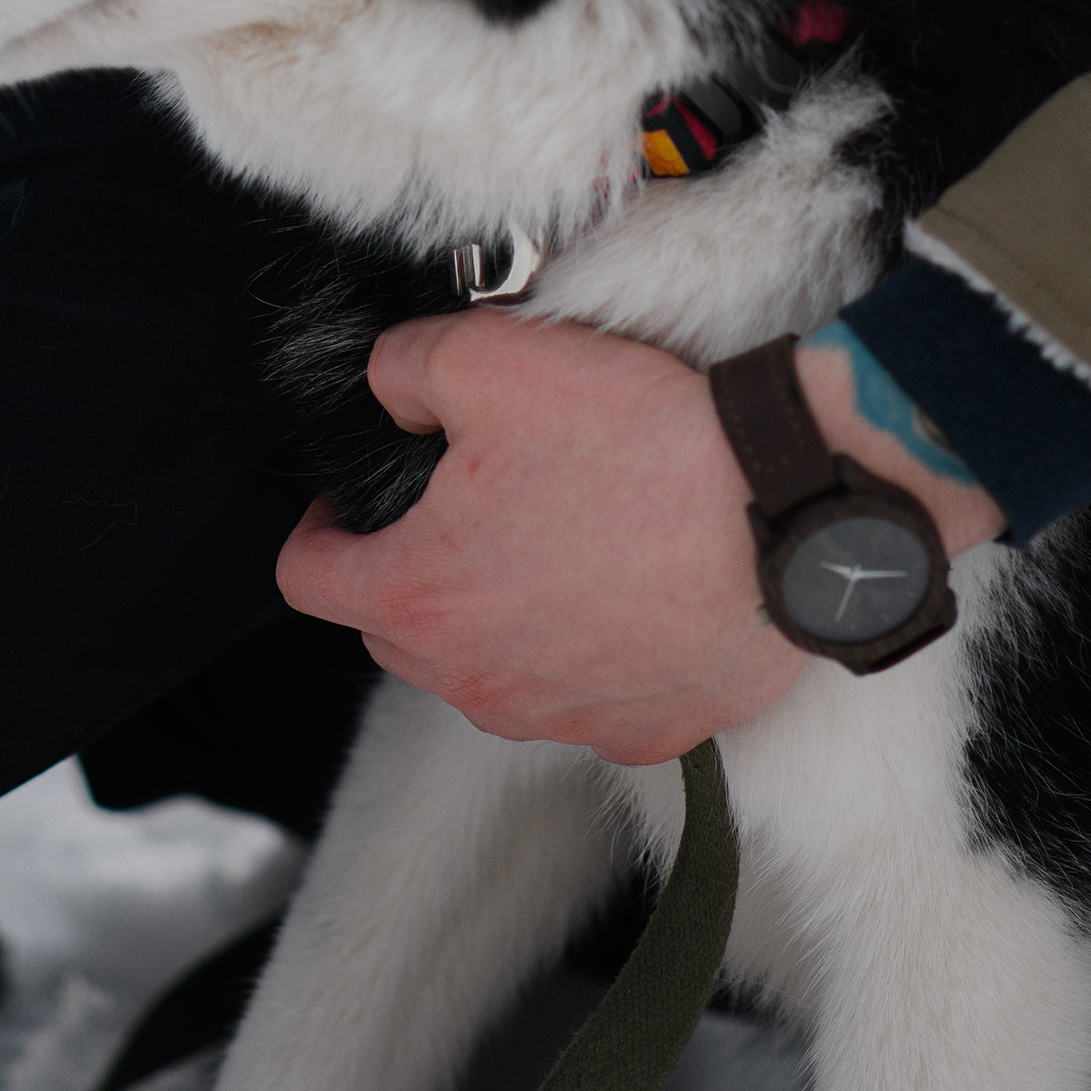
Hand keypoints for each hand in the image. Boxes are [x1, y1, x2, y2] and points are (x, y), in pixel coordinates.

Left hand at [275, 314, 1002, 764]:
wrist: (781, 506)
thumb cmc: (635, 441)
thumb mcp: (484, 357)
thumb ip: (401, 369)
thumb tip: (389, 390)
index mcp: (417, 600)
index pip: (309, 579)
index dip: (319, 527)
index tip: (351, 499)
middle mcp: (478, 684)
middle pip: (398, 635)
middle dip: (411, 572)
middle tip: (464, 504)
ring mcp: (563, 721)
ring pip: (492, 673)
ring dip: (501, 616)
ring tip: (556, 537)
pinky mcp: (645, 733)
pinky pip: (587, 695)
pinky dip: (591, 650)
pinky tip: (628, 586)